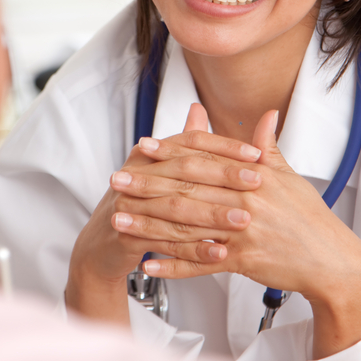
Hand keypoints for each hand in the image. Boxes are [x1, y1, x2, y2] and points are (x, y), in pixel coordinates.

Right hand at [64, 104, 259, 325]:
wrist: (103, 244)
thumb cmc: (140, 203)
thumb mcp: (161, 170)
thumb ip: (184, 142)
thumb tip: (200, 107)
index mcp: (150, 153)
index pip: (191, 142)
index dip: (224, 146)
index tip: (256, 154)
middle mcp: (137, 172)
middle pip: (186, 171)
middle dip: (224, 177)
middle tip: (258, 182)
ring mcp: (129, 203)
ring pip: (177, 207)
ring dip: (213, 215)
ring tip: (243, 220)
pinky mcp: (127, 233)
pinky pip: (166, 241)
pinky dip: (195, 249)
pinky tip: (219, 253)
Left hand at [112, 110, 360, 356]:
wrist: (331, 260)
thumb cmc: (309, 217)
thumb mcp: (289, 176)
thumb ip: (268, 146)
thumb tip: (267, 115)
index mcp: (253, 174)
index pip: (203, 158)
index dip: (170, 152)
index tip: (142, 147)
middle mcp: (245, 199)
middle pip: (187, 188)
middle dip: (148, 184)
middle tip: (116, 180)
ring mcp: (242, 231)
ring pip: (186, 226)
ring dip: (148, 224)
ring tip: (118, 220)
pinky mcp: (243, 261)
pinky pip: (200, 264)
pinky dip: (172, 266)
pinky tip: (146, 262)